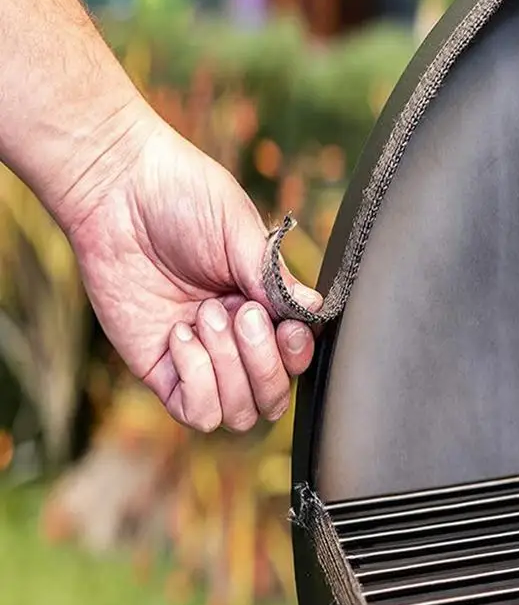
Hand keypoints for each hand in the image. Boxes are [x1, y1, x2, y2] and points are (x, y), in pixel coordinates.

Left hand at [66, 117, 321, 432]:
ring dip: (229, 368)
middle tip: (240, 313)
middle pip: (272, 397)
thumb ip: (276, 280)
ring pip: (239, 412)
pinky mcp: (162, 368)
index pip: (297, 359)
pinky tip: (181, 335)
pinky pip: (196, 411)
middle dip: (262, 362)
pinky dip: (197, 380)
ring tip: (205, 316)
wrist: (117, 191)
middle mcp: (237, 339)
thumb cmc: (183, 198)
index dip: (296, 353)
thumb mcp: (242, 233)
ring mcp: (200, 357)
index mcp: (263, 306)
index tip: (285, 325)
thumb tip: (314, 311)